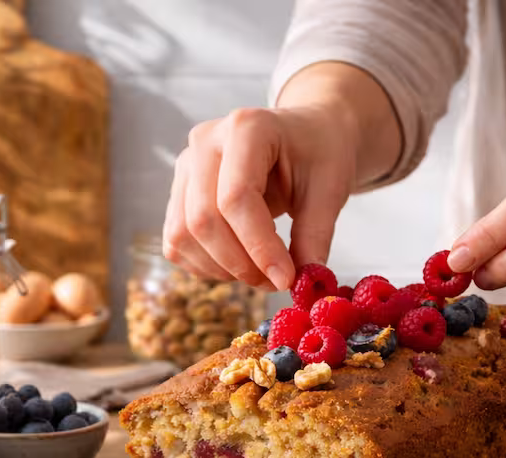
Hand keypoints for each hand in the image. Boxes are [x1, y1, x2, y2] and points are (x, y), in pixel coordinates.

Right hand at [163, 105, 357, 290]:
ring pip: (183, 234)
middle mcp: (205, 142)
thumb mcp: (329, 189)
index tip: (285, 279)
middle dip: (240, 263)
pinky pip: (176, 242)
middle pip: (203, 219)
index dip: (259, 246)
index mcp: (247, 127)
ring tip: (260, 274)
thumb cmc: (317, 154)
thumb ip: (316, 234)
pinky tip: (238, 265)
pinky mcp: (179, 193)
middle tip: (275, 282)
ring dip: (221, 269)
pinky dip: (205, 265)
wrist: (302, 137)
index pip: (237, 197)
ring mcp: (186, 167)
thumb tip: (304, 282)